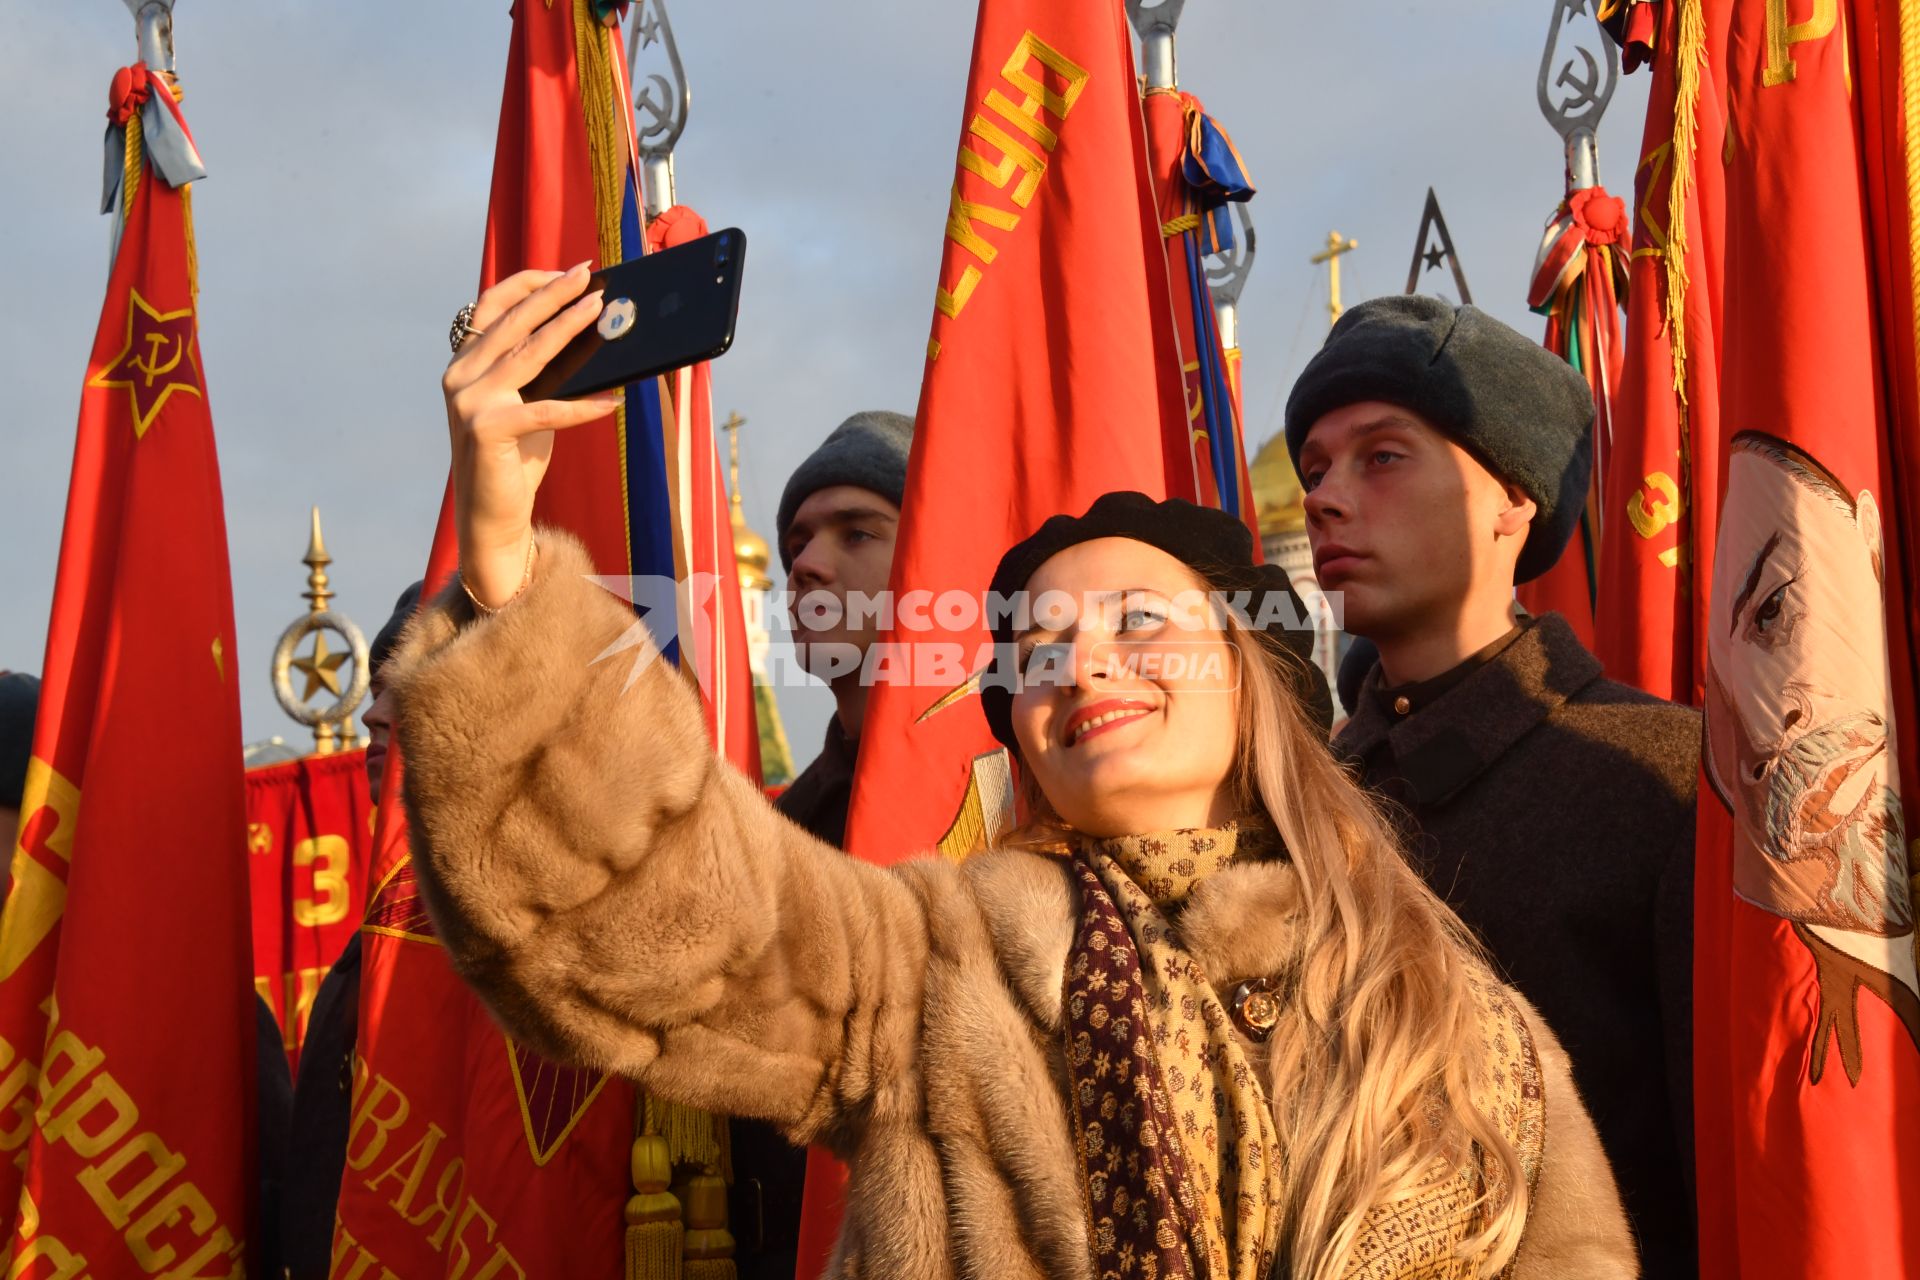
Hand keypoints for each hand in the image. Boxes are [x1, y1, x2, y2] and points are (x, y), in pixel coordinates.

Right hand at [443, 263, 622, 607]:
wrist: (490, 516)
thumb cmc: (513, 458)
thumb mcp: (525, 404)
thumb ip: (539, 372)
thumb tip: (589, 335)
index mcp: (464, 364)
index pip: (491, 306)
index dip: (529, 284)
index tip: (566, 271)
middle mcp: (459, 376)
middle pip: (514, 323)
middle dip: (554, 294)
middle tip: (588, 274)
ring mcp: (469, 402)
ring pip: (528, 354)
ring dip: (568, 328)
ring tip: (601, 311)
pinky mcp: (487, 430)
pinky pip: (546, 410)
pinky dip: (584, 405)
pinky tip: (615, 399)